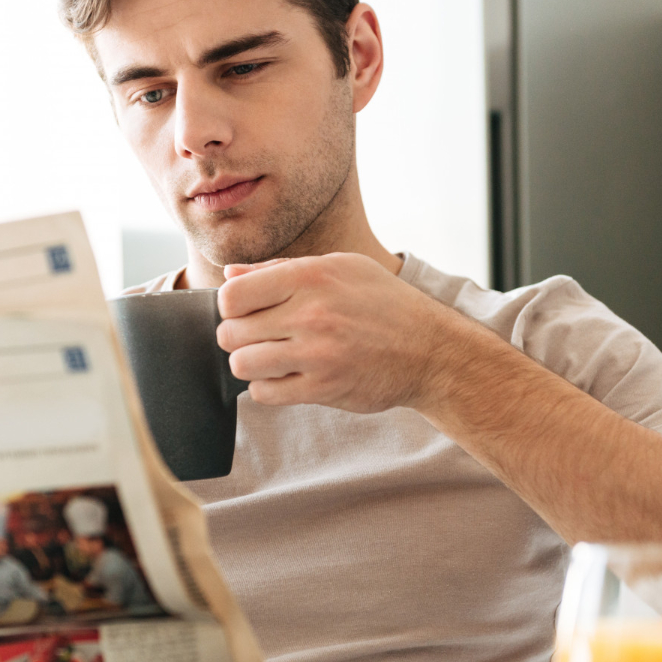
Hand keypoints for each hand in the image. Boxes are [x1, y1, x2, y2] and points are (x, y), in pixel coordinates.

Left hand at [216, 253, 480, 413]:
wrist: (431, 349)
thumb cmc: (384, 304)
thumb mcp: (340, 268)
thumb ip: (281, 269)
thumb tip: (231, 273)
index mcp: (310, 276)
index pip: (232, 295)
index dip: (231, 305)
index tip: (247, 311)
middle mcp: (311, 313)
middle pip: (231, 332)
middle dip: (238, 336)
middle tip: (260, 337)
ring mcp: (317, 354)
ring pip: (242, 364)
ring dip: (251, 364)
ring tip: (272, 358)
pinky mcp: (323, 388)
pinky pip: (265, 392)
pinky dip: (269, 387)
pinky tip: (288, 376)